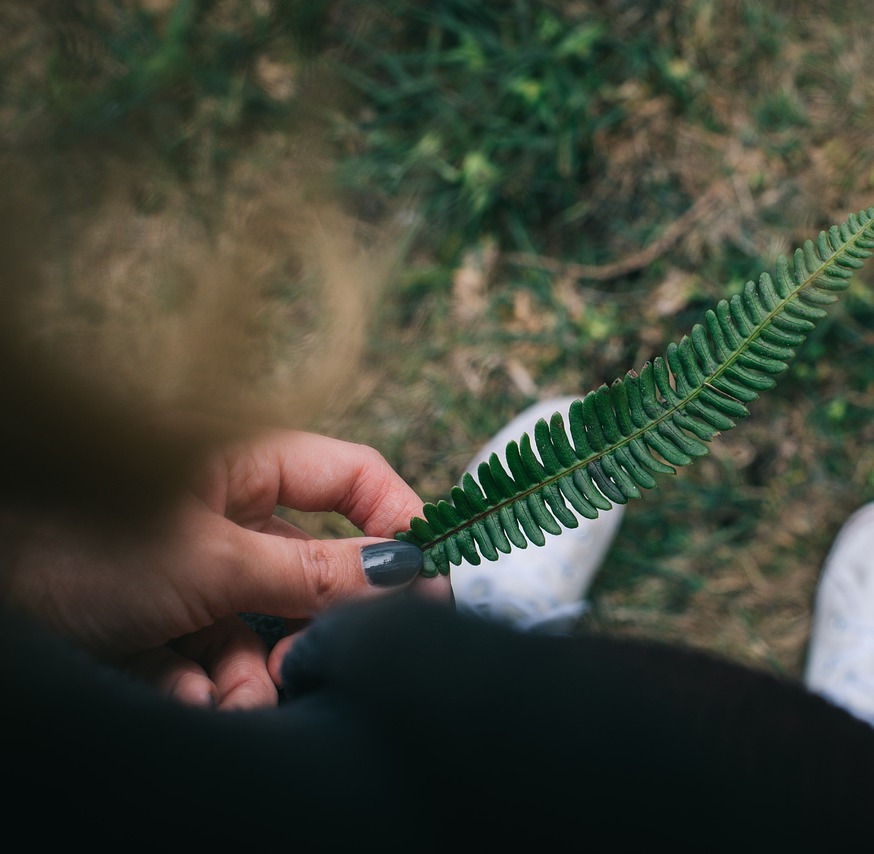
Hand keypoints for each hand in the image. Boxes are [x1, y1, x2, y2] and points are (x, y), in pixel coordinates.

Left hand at [4, 430, 450, 708]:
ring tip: (227, 699)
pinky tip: (181, 698)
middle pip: (309, 568)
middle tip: (311, 664)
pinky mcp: (154, 621)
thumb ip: (315, 572)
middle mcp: (222, 513)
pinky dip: (200, 683)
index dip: (396, 521)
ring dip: (249, 671)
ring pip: (258, 625)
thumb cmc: (75, 546)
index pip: (352, 477)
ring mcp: (188, 568)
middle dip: (309, 626)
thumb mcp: (213, 564)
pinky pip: (207, 654)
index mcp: (242, 465)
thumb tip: (407, 571)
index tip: (430, 579)